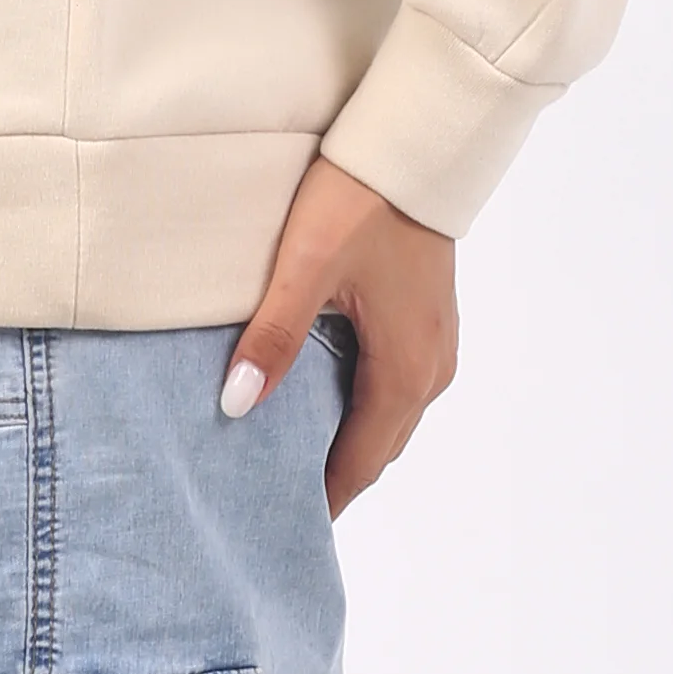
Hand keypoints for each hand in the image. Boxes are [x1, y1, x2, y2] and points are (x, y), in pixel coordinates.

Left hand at [223, 159, 458, 516]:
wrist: (415, 144)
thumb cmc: (361, 198)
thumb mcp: (305, 268)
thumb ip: (272, 337)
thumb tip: (237, 405)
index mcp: (406, 369)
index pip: (360, 463)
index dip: (321, 500)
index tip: (280, 529)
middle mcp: (432, 369)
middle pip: (375, 449)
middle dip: (329, 478)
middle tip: (269, 499)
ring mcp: (435, 346)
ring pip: (386, 419)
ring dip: (344, 442)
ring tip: (284, 456)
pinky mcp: (426, 322)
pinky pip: (392, 387)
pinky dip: (357, 407)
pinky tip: (313, 400)